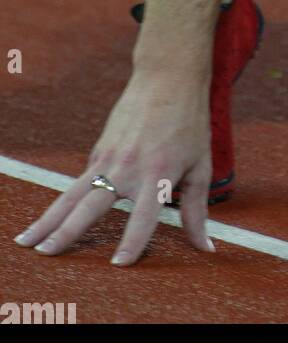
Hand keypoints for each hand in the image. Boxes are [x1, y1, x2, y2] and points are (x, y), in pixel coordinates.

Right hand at [14, 71, 213, 265]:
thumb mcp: (201, 165)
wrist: (167, 77)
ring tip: (27, 241)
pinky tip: (48, 222)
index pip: (144, 215)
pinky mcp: (99, 149)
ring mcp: (108, 157)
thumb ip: (197, 210)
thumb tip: (205, 248)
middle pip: (92, 204)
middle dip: (68, 231)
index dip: (133, 241)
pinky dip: (64, 202)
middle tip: (47, 253)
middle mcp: (128, 167)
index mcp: (158, 173)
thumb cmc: (190, 123)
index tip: (118, 264)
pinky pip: (81, 181)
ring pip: (72, 193)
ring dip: (48, 218)